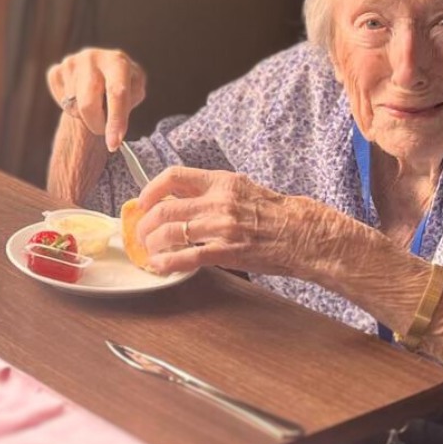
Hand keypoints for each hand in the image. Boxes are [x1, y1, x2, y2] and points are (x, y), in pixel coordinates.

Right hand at [46, 48, 146, 151]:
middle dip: (96, 125)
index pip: (117, 94)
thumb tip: (114, 125)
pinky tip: (81, 97)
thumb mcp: (135, 90)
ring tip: (96, 103)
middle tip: (103, 130)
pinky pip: (61, 102)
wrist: (103, 69)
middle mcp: (92, 58)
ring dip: (86, 115)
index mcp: (117, 61)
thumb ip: (128, 103)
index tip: (113, 144)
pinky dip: (72, 108)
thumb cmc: (123, 83)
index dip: (116, 121)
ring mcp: (71, 64)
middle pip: (87, 104)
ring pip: (74, 108)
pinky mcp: (56, 71)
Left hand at [133, 166, 332, 278]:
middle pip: (164, 208)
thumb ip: (212, 192)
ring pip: (169, 232)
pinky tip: (160, 267)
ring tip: (149, 252)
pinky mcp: (226, 251)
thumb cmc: (274, 213)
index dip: (150, 190)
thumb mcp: (242, 189)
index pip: (173, 176)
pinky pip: (187, 257)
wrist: (302, 233)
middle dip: (144, 224)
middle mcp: (218, 201)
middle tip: (141, 234)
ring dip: (152, 244)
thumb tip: (181, 199)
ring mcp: (221, 227)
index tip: (143, 201)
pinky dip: (167, 263)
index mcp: (220, 181)